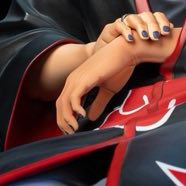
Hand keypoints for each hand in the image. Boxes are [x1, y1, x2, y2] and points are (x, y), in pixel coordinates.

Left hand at [55, 26, 178, 134]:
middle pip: (59, 104)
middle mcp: (73, 79)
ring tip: (75, 129)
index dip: (64, 117)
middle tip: (70, 133)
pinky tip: (83, 116)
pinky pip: (73, 98)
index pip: (63, 102)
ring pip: (63, 103)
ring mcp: (77, 79)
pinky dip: (75, 109)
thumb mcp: (107, 90)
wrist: (126, 52)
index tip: (71, 129)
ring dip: (67, 119)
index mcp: (77, 81)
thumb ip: (98, 103)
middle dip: (62, 121)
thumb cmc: (119, 67)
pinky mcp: (84, 79)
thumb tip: (91, 118)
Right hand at [94, 11, 174, 46]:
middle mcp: (136, 21)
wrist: (110, 58)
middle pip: (146, 16)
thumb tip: (174, 37)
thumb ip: (159, 41)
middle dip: (153, 25)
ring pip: (133, 18)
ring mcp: (124, 23)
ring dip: (141, 26)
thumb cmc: (131, 52)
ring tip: (145, 37)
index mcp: (146, 23)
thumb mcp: (147, 48)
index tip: (167, 31)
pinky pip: (119, 25)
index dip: (162, 21)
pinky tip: (131, 39)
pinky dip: (125, 31)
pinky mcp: (111, 28)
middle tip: (156, 36)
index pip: (156, 16)